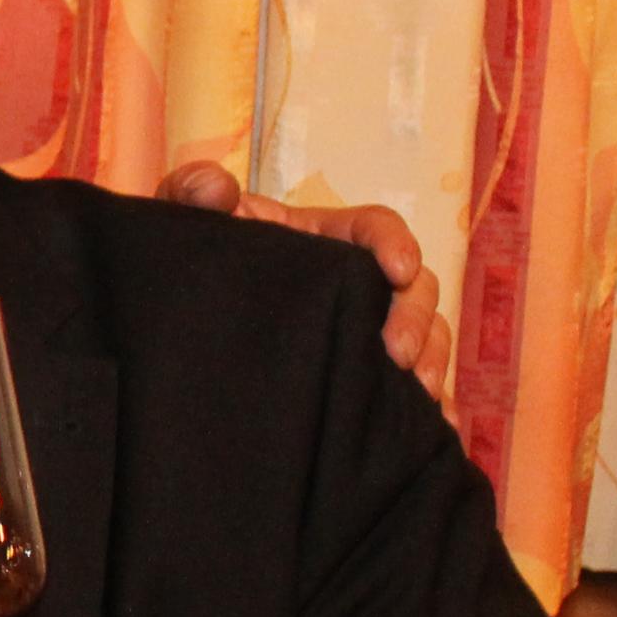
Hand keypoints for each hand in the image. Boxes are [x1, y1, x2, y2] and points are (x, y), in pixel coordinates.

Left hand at [154, 161, 455, 418]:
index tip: (397, 269)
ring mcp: (365, 327)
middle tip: (398, 355)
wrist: (181, 318)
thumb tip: (214, 187)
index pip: (376, 227)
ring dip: (432, 361)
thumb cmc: (197, 262)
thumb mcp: (187, 224)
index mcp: (325, 237)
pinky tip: (435, 429)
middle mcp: (356, 281)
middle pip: (414, 286)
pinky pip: (409, 386)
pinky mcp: (362, 371)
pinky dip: (428, 405)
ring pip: (426, 334)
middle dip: (416, 318)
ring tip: (421, 396)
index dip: (395, 243)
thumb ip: (190, 194)